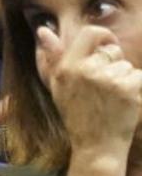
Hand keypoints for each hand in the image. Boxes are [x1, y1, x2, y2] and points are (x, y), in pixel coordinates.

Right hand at [36, 25, 141, 156]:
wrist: (96, 146)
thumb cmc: (76, 115)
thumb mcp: (56, 85)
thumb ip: (52, 56)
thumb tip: (43, 29)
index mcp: (68, 66)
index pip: (90, 34)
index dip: (104, 35)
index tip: (109, 44)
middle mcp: (87, 70)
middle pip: (113, 52)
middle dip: (115, 63)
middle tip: (108, 84)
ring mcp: (108, 80)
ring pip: (127, 66)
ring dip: (125, 77)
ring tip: (114, 96)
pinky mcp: (128, 90)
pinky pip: (138, 77)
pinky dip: (136, 87)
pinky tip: (126, 100)